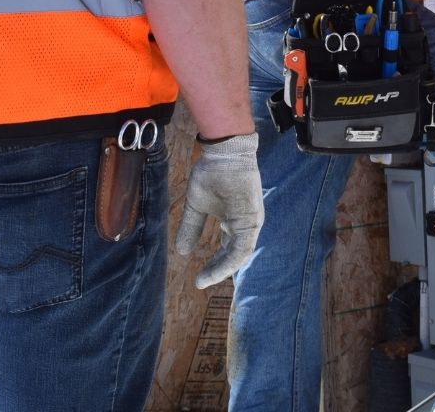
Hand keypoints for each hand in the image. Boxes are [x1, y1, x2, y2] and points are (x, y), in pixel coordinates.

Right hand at [175, 132, 263, 288]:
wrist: (223, 153)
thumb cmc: (212, 174)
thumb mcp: (197, 206)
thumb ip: (192, 227)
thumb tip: (182, 252)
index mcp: (235, 222)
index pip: (228, 250)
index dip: (214, 265)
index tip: (198, 278)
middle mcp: (246, 224)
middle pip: (234, 255)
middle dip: (217, 271)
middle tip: (200, 282)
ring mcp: (251, 222)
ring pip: (240, 255)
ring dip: (222, 270)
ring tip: (204, 280)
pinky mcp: (252, 219)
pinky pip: (243, 248)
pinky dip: (230, 262)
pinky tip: (215, 270)